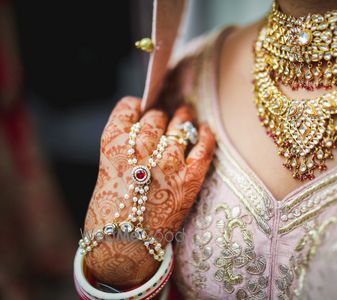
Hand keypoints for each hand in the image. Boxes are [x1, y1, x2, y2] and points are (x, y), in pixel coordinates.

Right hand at [83, 97, 214, 287]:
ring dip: (183, 118)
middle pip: (156, 117)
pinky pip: (204, 145)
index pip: (130, 107)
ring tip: (185, 116)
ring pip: (180, 125)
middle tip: (162, 123)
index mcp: (113, 143)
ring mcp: (167, 162)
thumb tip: (149, 129)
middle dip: (159, 118)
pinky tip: (204, 128)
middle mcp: (141, 147)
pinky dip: (205, 134)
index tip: (142, 110)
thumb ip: (125, 149)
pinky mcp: (190, 177)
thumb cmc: (111, 212)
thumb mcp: (107, 170)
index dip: (137, 108)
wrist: (124, 248)